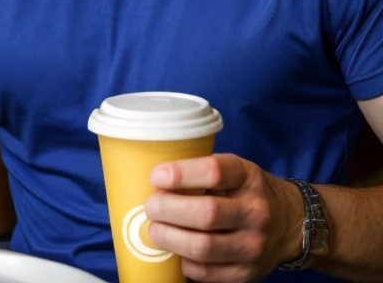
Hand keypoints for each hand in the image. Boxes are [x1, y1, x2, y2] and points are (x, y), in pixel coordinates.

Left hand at [144, 153, 303, 281]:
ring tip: (155, 230)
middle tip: (151, 206)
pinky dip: (184, 262)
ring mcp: (253, 245)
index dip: (181, 174)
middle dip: (168, 210)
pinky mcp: (247, 273)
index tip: (157, 176)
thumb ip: (203, 172)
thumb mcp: (235, 169)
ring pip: (203, 247)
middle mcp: (255, 211)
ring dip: (170, 239)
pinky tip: (175, 251)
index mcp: (248, 177)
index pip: (214, 171)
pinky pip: (206, 272)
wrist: (291, 222)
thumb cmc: (248, 190)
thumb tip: (157, 180)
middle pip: (205, 214)